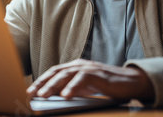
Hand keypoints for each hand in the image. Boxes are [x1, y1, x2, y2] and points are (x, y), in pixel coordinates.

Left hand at [26, 59, 153, 101]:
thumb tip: (56, 97)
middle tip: (31, 94)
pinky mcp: (99, 74)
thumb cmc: (108, 86)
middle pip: (56, 72)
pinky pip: (83, 79)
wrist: (133, 82)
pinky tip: (65, 96)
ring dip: (53, 86)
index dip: (41, 81)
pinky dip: (73, 87)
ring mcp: (89, 68)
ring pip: (66, 75)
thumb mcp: (86, 88)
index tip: (30, 91)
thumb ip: (72, 89)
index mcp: (75, 67)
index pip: (54, 72)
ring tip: (43, 96)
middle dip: (42, 83)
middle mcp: (80, 65)